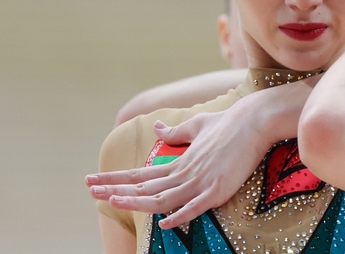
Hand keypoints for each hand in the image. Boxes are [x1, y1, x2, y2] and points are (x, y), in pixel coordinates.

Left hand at [86, 100, 267, 228]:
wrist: (255, 121)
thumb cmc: (229, 123)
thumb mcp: (197, 125)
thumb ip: (176, 133)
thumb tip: (157, 127)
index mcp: (179, 161)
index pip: (140, 173)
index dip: (115, 178)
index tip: (92, 180)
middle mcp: (186, 173)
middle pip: (145, 187)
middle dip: (115, 189)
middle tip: (90, 191)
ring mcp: (201, 183)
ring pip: (163, 199)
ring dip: (137, 202)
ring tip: (113, 202)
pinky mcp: (219, 190)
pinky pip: (195, 207)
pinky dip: (180, 216)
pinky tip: (164, 224)